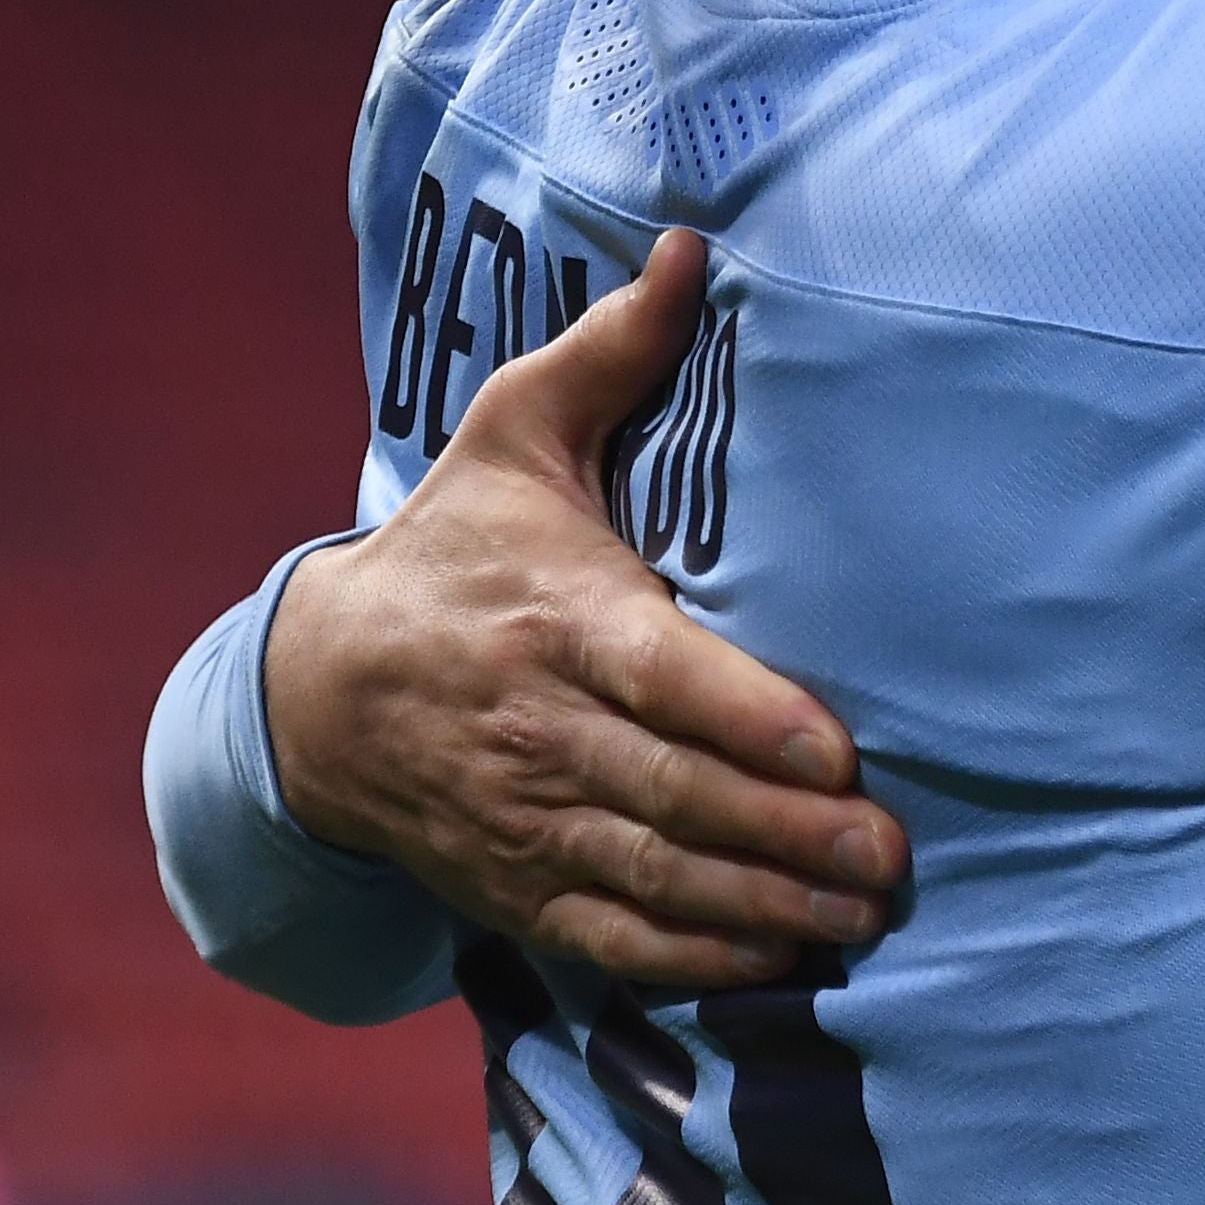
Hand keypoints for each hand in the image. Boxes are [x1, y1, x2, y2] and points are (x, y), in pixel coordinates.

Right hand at [264, 232, 905, 983]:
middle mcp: (539, 730)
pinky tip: (777, 961)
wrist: (313, 688)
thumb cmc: (453, 544)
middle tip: (891, 855)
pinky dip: (690, 959)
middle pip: (673, 793)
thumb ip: (612, 349)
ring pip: (651, 875)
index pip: (661, 679)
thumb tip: (694, 244)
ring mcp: (524, 818)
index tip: (836, 751)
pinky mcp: (514, 883)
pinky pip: (606, 934)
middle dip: (786, 833)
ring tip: (863, 914)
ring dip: (760, 904)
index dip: (747, 719)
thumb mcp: (514, 434)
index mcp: (556, 620)